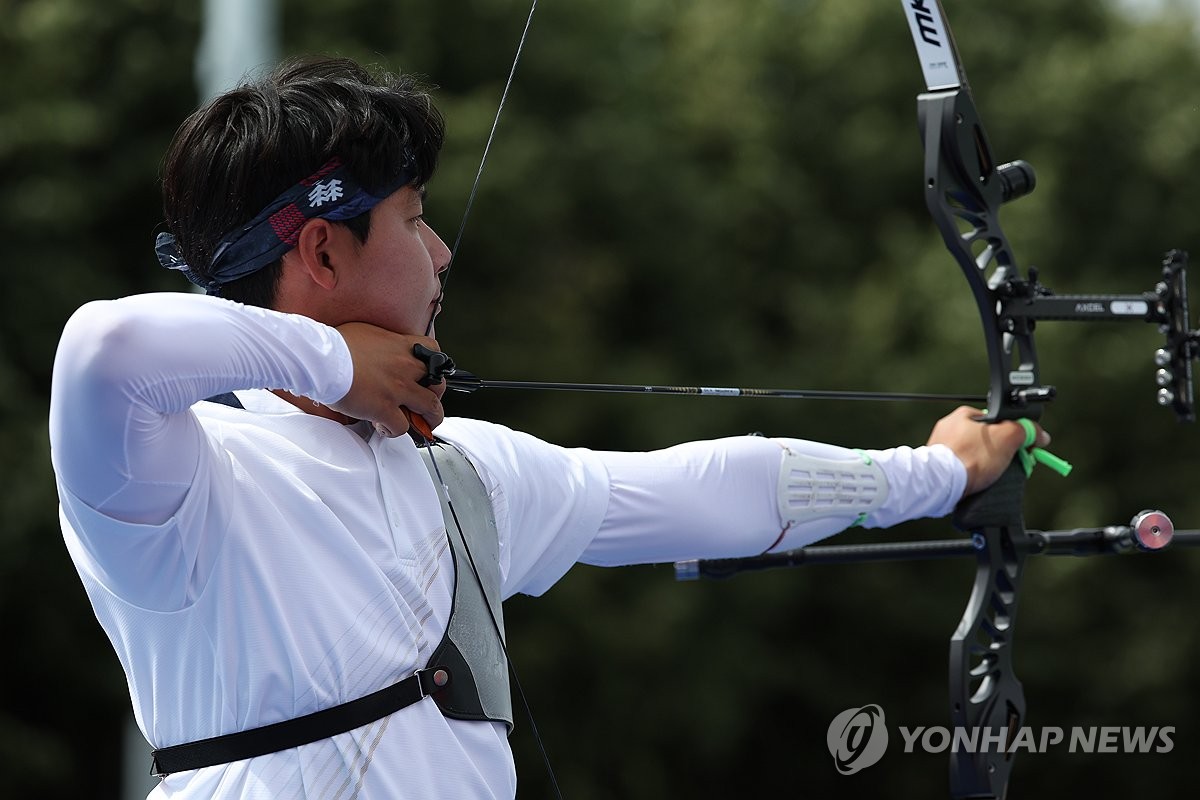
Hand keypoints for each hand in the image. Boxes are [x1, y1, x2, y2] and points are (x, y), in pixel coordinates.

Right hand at [329, 322, 446, 437]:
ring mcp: (397, 388)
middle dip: (436, 396)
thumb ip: (380, 343)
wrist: (321, 359)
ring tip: (422, 424)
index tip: (429, 374)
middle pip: (438, 384)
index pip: (434, 351)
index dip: (435, 365)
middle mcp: (404, 367)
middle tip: (427, 403)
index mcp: (400, 346)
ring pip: (430, 408)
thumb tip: (378, 349)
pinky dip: (395, 431)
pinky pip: (401, 426)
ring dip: (429, 419)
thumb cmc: (335, 345)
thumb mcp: (366, 332)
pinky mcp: (384, 408)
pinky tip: (384, 428)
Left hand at [926, 406, 1049, 495]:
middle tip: (1009, 464)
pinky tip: (976, 481)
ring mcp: (941, 446)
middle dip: (1000, 452)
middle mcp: (950, 427)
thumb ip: (1025, 431)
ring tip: (991, 475)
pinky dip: (971, 473)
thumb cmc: (969, 457)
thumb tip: (1039, 434)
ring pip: (974, 454)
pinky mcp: (937, 464)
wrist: (940, 483)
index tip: (1022, 448)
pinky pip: (961, 466)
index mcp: (965, 414)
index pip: (998, 421)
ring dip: (986, 464)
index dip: (1013, 435)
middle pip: (986, 439)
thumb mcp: (1007, 438)